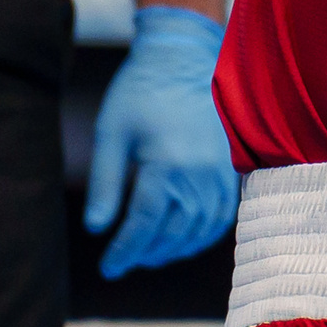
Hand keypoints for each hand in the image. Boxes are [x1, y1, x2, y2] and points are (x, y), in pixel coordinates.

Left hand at [83, 5, 237, 277]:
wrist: (184, 58)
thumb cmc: (140, 92)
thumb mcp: (111, 134)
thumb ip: (105, 184)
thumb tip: (96, 229)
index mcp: (166, 164)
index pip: (144, 224)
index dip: (124, 250)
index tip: (107, 268)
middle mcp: (199, 173)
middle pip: (173, 233)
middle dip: (146, 254)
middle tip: (124, 261)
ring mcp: (220, 172)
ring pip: (200, 230)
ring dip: (174, 249)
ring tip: (149, 254)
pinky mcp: (231, 168)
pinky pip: (222, 215)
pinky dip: (202, 235)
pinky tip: (182, 238)